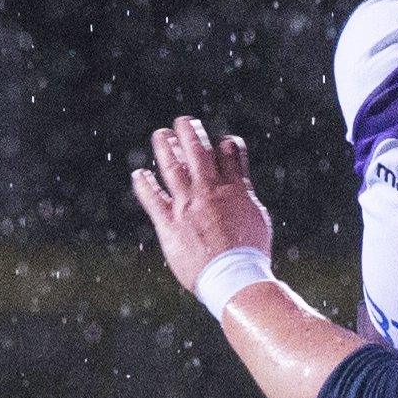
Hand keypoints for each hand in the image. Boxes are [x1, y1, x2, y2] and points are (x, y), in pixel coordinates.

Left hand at [130, 115, 273, 292]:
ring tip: (162, 134)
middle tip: (184, 121)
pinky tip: (140, 173)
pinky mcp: (169, 223)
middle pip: (198, 153)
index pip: (230, 154)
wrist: (233, 276)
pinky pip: (152, 198)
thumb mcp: (258, 218)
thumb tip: (241, 184)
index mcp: (235, 190)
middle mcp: (209, 192)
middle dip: (190, 133)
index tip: (222, 140)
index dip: (225, 143)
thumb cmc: (250, 254)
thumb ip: (245, 196)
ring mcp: (187, 206)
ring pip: (173, 167)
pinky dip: (144, 184)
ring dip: (166, 147)